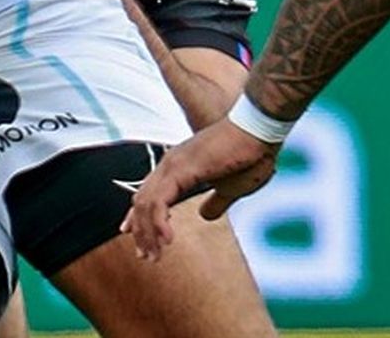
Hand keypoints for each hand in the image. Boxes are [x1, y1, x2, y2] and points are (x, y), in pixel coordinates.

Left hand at [120, 119, 278, 258]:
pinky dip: (158, 223)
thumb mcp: (232, 188)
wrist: (259, 132)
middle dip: (140, 232)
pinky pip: (160, 201)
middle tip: (146, 257)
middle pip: (141, 202)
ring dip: (147, 233)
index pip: (148, 194)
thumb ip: (216, 201)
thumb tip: (205, 216)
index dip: (138, 217)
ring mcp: (172, 165)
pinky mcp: (181, 170)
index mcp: (178, 167)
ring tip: (154, 256)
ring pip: (146, 204)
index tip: (130, 236)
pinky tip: (168, 240)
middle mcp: (169, 164)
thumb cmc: (249, 156)